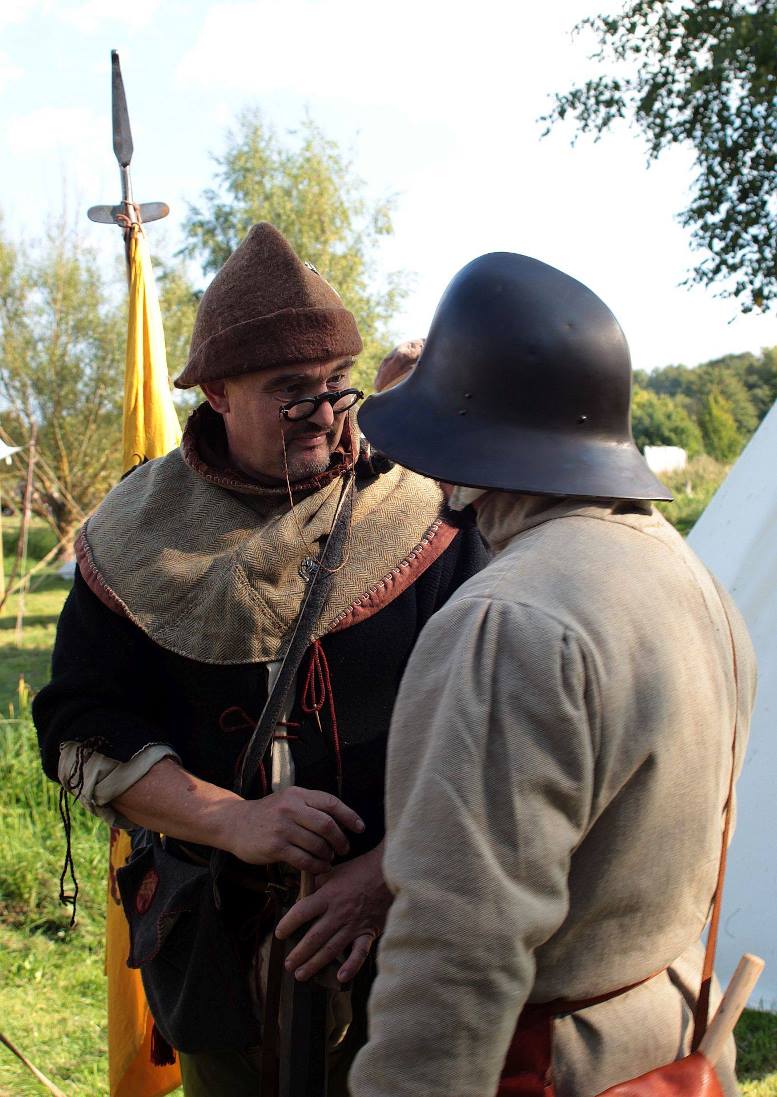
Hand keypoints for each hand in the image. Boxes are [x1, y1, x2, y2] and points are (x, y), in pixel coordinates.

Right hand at [224, 786, 364, 874]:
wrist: (234, 823)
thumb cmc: (267, 814)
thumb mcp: (287, 800)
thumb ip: (310, 806)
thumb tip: (341, 821)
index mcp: (297, 794)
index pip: (330, 803)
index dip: (349, 816)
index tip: (360, 828)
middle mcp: (290, 808)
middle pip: (327, 825)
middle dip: (340, 840)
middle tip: (344, 849)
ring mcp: (282, 828)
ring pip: (317, 844)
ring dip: (328, 855)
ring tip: (329, 859)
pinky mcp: (275, 847)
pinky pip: (304, 859)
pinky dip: (316, 866)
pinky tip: (320, 867)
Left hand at [275, 844, 392, 983]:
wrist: (388, 871)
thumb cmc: (359, 870)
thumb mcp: (333, 872)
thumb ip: (315, 885)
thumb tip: (300, 897)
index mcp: (328, 896)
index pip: (301, 912)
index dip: (287, 924)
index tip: (279, 934)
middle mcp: (339, 913)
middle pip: (314, 937)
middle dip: (298, 953)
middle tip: (287, 964)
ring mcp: (354, 925)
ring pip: (331, 949)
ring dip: (315, 964)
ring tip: (301, 975)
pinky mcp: (368, 932)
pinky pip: (360, 953)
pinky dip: (351, 967)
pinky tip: (340, 977)